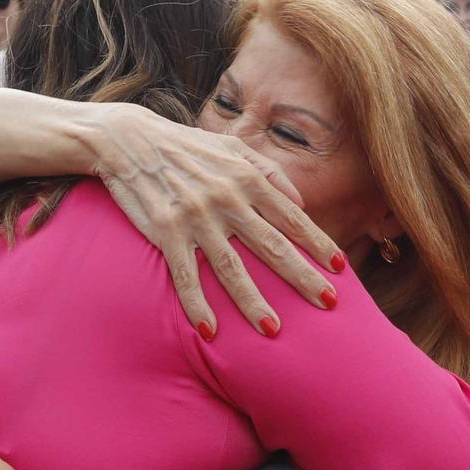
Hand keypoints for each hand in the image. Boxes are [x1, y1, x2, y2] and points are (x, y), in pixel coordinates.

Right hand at [89, 103, 342, 338]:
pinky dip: (197, 303)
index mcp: (247, 178)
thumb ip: (270, 172)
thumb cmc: (186, 146)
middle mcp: (227, 199)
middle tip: (329, 303)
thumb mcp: (233, 146)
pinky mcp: (166, 232)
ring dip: (253, 301)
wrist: (128, 140)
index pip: (292, 218)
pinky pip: (186, 275)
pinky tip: (210, 330)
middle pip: (272, 246)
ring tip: (273, 330)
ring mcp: (196, 218)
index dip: (318, 244)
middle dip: (303, 277)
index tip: (341, 268)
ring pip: (231, 268)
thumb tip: (301, 203)